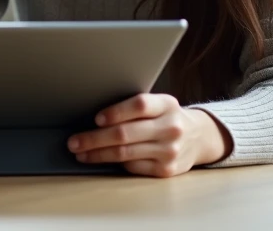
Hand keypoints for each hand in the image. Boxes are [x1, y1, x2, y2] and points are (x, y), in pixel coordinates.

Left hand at [67, 94, 231, 177]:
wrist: (198, 137)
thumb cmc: (167, 117)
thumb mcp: (158, 103)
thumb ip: (135, 106)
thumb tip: (96, 115)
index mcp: (166, 104)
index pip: (139, 106)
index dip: (116, 112)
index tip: (96, 119)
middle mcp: (170, 127)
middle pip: (126, 134)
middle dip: (94, 139)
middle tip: (74, 142)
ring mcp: (169, 151)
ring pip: (125, 153)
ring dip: (97, 154)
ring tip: (80, 153)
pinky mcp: (166, 170)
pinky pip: (133, 166)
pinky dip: (114, 163)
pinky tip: (101, 159)